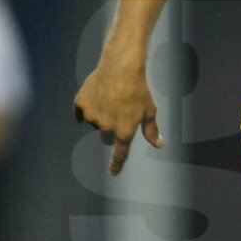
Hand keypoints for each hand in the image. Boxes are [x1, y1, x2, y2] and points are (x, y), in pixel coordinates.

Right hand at [73, 56, 161, 175]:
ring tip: (111, 98)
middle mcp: (106, 128)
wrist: (121, 67)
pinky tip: (96, 98)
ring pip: (95, 123)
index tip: (113, 173)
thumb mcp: (149, 111)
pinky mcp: (80, 104)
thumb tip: (159, 145)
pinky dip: (86, 109)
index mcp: (124, 132)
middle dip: (110, 131)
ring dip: (101, 117)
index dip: (116, 165)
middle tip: (118, 114)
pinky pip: (81, 113)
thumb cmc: (139, 89)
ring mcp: (91, 117)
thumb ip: (151, 131)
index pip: (119, 155)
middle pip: (105, 139)